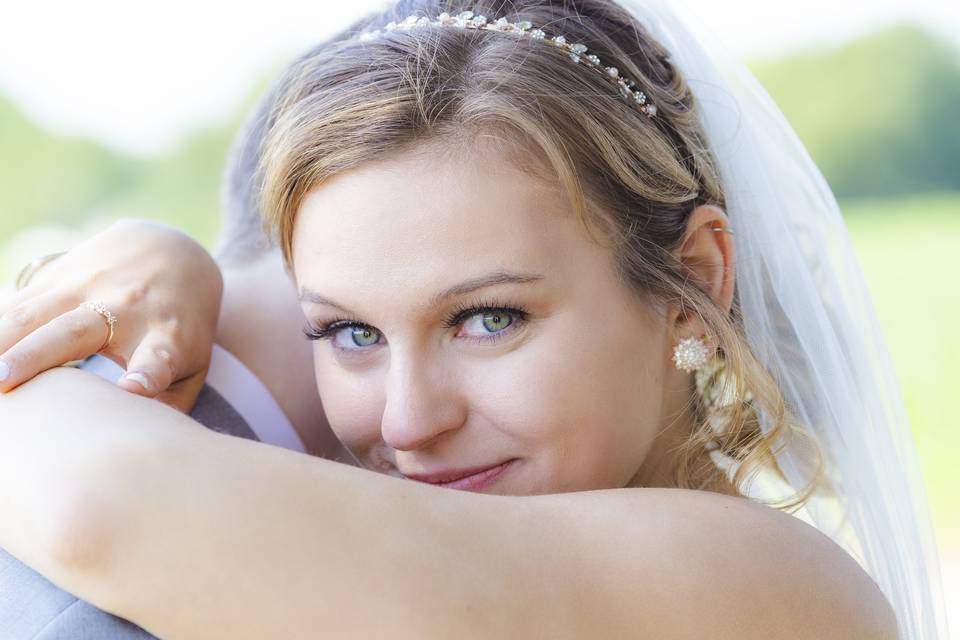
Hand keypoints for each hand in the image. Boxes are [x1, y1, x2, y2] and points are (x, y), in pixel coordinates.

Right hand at [0, 219, 223, 411]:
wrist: (173, 252)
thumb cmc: (181, 327)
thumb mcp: (193, 362)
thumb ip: (172, 403)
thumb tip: (142, 442)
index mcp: (165, 335)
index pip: (157, 357)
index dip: (146, 375)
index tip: (134, 389)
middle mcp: (125, 309)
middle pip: (75, 332)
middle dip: (37, 355)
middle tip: (3, 382)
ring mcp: (89, 287)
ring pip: (35, 312)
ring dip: (1, 338)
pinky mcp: (59, 275)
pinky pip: (19, 300)